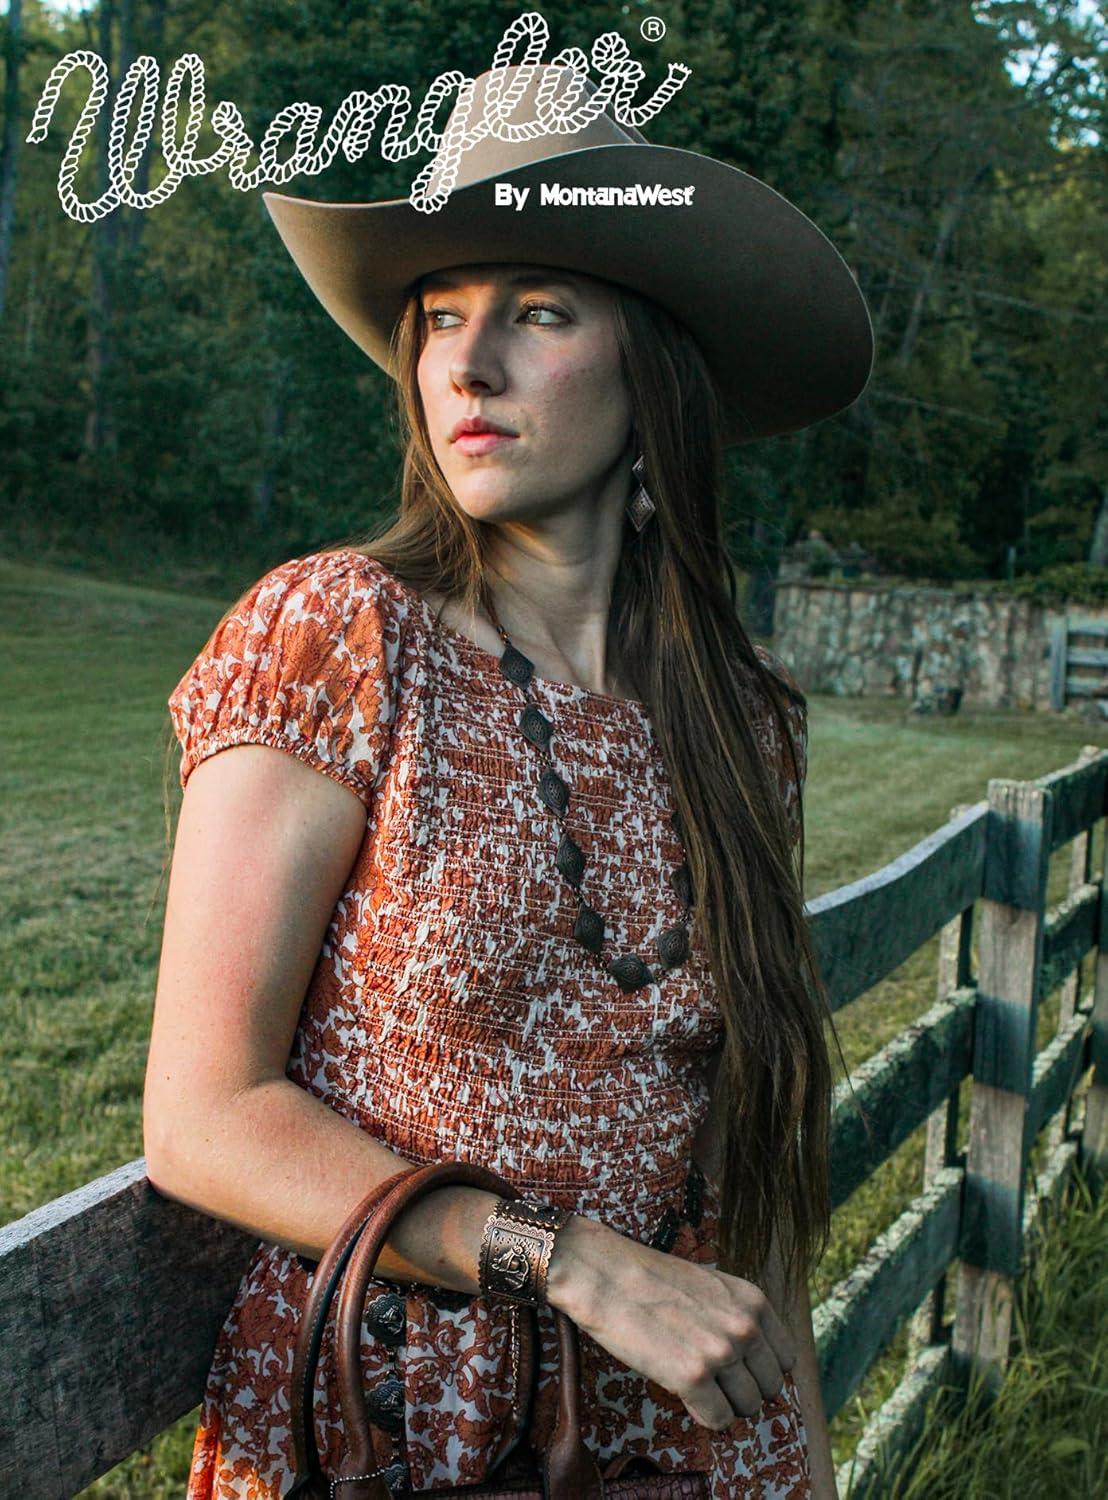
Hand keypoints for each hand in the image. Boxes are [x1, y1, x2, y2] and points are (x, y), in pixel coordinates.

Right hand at [545, 1214, 798, 1431]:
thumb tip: (757, 1362)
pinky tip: (683, 1392)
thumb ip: (739, 1318)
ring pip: (746, 1407)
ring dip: (722, 1402)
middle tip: (712, 1379)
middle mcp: (745, 1327)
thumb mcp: (713, 1287)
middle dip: (742, 1389)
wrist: (607, 1275)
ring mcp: (720, 1353)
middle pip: (769, 1389)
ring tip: (694, 1381)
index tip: (737, 1369)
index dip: (759, 1369)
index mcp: (754, 1302)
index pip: (785, 1360)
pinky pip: (718, 1419)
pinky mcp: (692, 1377)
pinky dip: (702, 1413)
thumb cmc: (654, 1281)